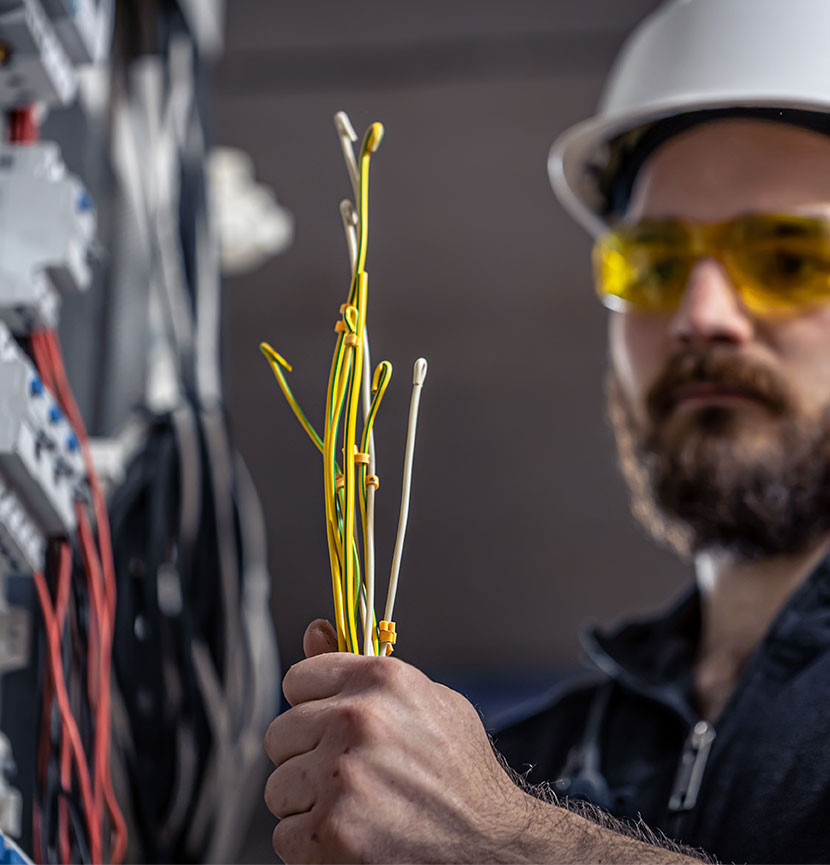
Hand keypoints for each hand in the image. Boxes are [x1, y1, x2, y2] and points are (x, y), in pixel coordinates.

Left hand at [263, 620, 530, 862]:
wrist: (491, 842)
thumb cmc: (458, 769)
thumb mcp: (423, 698)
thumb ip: (360, 666)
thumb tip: (314, 630)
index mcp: (380, 678)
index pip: (297, 680)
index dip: (312, 707)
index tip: (328, 727)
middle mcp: (356, 719)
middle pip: (279, 734)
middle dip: (306, 757)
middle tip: (347, 775)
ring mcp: (340, 776)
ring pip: (278, 787)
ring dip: (307, 803)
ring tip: (354, 808)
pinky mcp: (330, 833)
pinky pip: (285, 835)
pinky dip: (311, 846)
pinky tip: (352, 838)